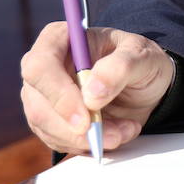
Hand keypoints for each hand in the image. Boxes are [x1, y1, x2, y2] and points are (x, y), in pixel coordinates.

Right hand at [20, 22, 175, 154]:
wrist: (144, 84)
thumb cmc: (139, 60)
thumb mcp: (142, 55)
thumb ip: (121, 67)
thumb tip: (92, 93)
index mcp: (59, 38)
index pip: (40, 66)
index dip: (58, 95)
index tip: (86, 118)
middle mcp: (44, 67)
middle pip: (39, 105)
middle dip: (76, 128)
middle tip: (113, 135)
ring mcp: (43, 96)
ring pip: (48, 128)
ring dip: (87, 139)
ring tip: (124, 131)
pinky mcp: (50, 121)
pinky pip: (59, 142)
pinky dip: (88, 145)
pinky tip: (116, 134)